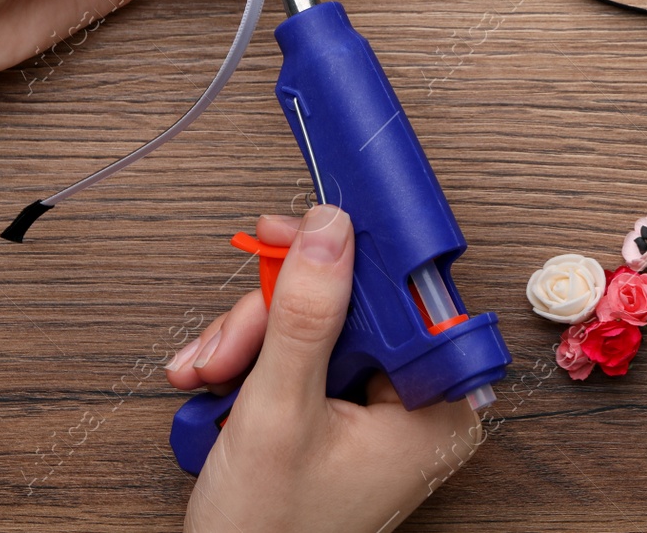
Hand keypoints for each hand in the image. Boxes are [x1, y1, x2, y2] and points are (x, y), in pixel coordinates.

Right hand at [166, 206, 482, 532]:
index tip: (299, 229)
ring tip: (210, 375)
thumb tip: (330, 231)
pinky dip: (251, 363)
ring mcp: (375, 412)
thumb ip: (307, 316)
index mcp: (435, 406)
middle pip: (350, 307)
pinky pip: (301, 357)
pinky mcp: (339, 416)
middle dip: (273, 316)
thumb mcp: (279, 412)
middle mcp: (415, 405)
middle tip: (230, 338)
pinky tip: (216, 384)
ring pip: (315, 327)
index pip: (404, 295)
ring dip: (250, 341)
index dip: (346, 258)